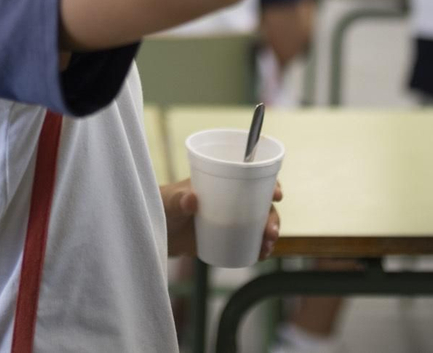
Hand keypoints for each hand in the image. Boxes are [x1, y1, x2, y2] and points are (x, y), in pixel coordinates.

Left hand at [160, 179, 281, 260]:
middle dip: (272, 217)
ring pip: (259, 224)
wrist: (155, 230)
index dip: (269, 183)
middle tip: (271, 232)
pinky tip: (261, 255)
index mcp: (222, 182)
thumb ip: (179, 199)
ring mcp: (230, 220)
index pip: (251, 177)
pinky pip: (249, 241)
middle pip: (261, 204)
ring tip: (266, 247)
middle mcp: (231, 199)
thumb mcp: (170, 200)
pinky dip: (258, 247)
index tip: (277, 194)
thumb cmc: (162, 205)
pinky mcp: (226, 238)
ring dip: (269, 233)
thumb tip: (192, 200)